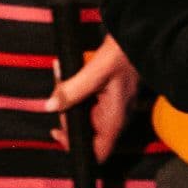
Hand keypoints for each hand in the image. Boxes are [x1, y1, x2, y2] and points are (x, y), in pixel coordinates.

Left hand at [50, 36, 139, 162]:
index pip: (97, 153)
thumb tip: (49, 106)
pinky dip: (74, 89)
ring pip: (83, 114)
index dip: (76, 148)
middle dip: (66, 114)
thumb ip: (72, 90)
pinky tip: (66, 71)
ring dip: (68, 99)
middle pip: (85, 132)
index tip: (58, 131)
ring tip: (60, 75)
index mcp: (114, 118)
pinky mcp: (109, 95)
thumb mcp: (96, 71)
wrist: (139, 35)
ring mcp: (113, 106)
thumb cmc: (124, 54)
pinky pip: (87, 99)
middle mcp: (115, 117)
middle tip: (57, 94)